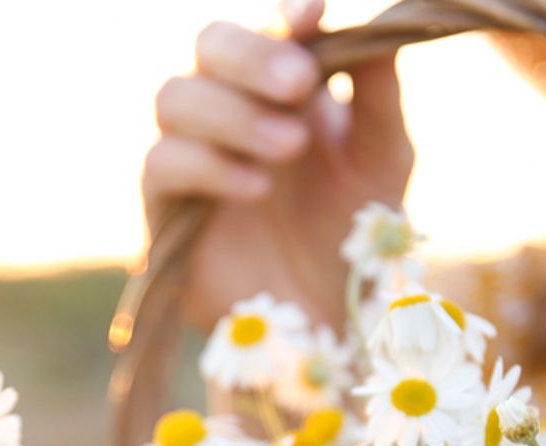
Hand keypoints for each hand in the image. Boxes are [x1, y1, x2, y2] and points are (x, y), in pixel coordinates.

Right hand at [143, 0, 413, 332]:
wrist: (325, 315)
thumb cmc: (353, 233)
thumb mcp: (381, 162)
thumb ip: (379, 98)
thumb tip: (380, 31)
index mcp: (283, 86)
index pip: (270, 29)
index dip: (283, 18)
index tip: (310, 16)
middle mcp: (231, 107)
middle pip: (210, 45)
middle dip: (253, 57)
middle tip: (300, 82)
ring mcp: (192, 152)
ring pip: (177, 97)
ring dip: (233, 114)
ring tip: (289, 148)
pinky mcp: (166, 207)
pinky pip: (164, 165)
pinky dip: (209, 167)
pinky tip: (255, 188)